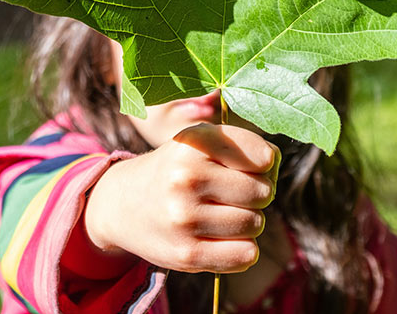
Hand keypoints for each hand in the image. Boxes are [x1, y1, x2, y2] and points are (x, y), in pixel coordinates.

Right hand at [84, 123, 279, 272]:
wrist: (123, 204)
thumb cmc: (179, 169)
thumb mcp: (202, 141)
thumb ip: (246, 146)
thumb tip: (273, 166)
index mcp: (195, 142)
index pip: (264, 157)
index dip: (264, 164)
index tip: (246, 167)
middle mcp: (186, 177)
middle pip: (263, 193)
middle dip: (256, 194)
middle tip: (231, 194)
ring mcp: (184, 217)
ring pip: (256, 224)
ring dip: (247, 222)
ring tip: (221, 213)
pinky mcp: (186, 254)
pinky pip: (246, 255)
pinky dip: (243, 249)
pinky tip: (221, 237)